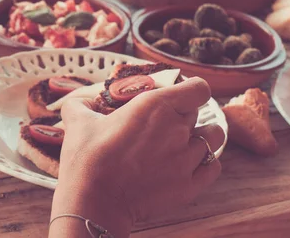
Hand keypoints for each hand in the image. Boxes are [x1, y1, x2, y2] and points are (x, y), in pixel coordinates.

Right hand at [50, 78, 224, 236]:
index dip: (190, 89)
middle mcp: (177, 128)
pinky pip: (213, 167)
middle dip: (184, 114)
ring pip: (212, 137)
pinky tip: (187, 165)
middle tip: (163, 124)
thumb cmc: (86, 159)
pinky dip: (204, 164)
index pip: (198, 88)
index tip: (179, 94)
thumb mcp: (77, 120)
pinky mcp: (190, 185)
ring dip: (200, 137)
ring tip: (181, 144)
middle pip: (199, 112)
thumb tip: (82, 100)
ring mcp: (186, 158)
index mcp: (155, 105)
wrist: (93, 202)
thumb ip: (80, 103)